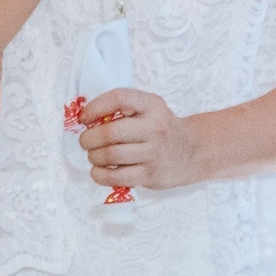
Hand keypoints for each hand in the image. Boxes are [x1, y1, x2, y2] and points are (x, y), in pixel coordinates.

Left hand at [78, 88, 203, 189]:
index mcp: (152, 105)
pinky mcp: (151, 175)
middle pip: (110, 132)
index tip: (84, 118)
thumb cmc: (160, 128)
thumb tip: (83, 118)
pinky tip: (98, 171)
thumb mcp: (148, 108)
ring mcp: (154, 153)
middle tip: (85, 141)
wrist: (192, 152)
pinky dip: (100, 175)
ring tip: (93, 155)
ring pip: (111, 155)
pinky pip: (117, 177)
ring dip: (93, 156)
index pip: (119, 98)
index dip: (95, 107)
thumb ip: (121, 108)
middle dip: (88, 138)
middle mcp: (155, 128)